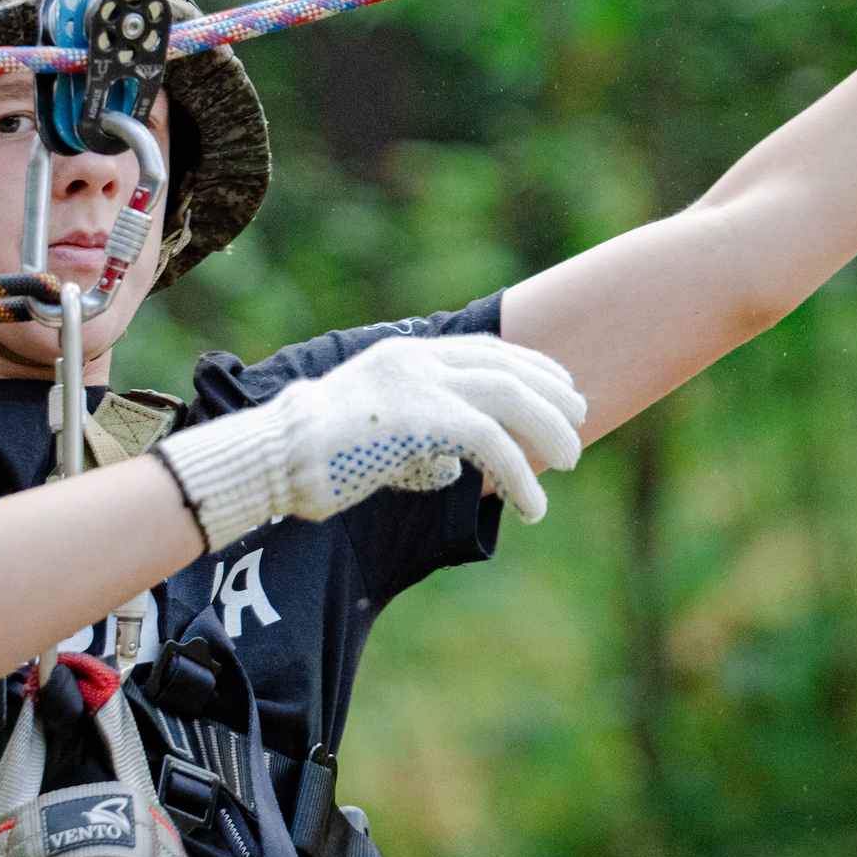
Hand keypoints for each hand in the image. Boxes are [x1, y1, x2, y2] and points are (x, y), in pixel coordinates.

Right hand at [156, 334, 586, 550]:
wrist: (276, 459)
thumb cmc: (317, 457)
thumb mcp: (377, 437)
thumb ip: (419, 442)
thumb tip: (450, 468)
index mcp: (406, 355)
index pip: (486, 351)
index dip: (533, 369)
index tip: (564, 391)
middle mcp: (417, 360)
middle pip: (507, 368)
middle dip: (553, 397)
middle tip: (579, 428)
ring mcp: (419, 384)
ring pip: (510, 397)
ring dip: (549, 430)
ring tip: (570, 463)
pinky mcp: (421, 419)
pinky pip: (490, 443)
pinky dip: (521, 475)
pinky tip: (534, 506)